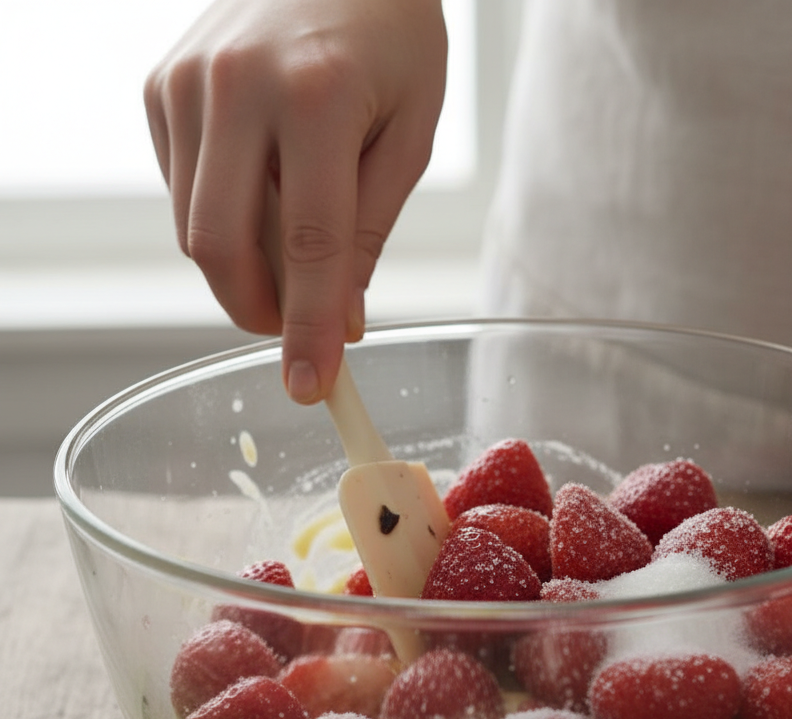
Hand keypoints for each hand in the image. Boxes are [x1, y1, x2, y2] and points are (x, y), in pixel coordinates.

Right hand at [144, 0, 446, 401]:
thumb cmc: (391, 38)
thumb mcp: (410, 135)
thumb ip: (370, 231)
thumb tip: (337, 320)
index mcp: (316, 96)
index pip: (310, 246)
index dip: (308, 329)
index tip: (310, 386)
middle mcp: (235, 85)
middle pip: (221, 247)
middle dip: (258, 311)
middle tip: (296, 332)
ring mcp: (185, 82)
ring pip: (194, 227)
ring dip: (243, 268)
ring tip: (293, 250)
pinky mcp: (160, 86)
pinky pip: (183, 190)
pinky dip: (222, 217)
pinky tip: (264, 189)